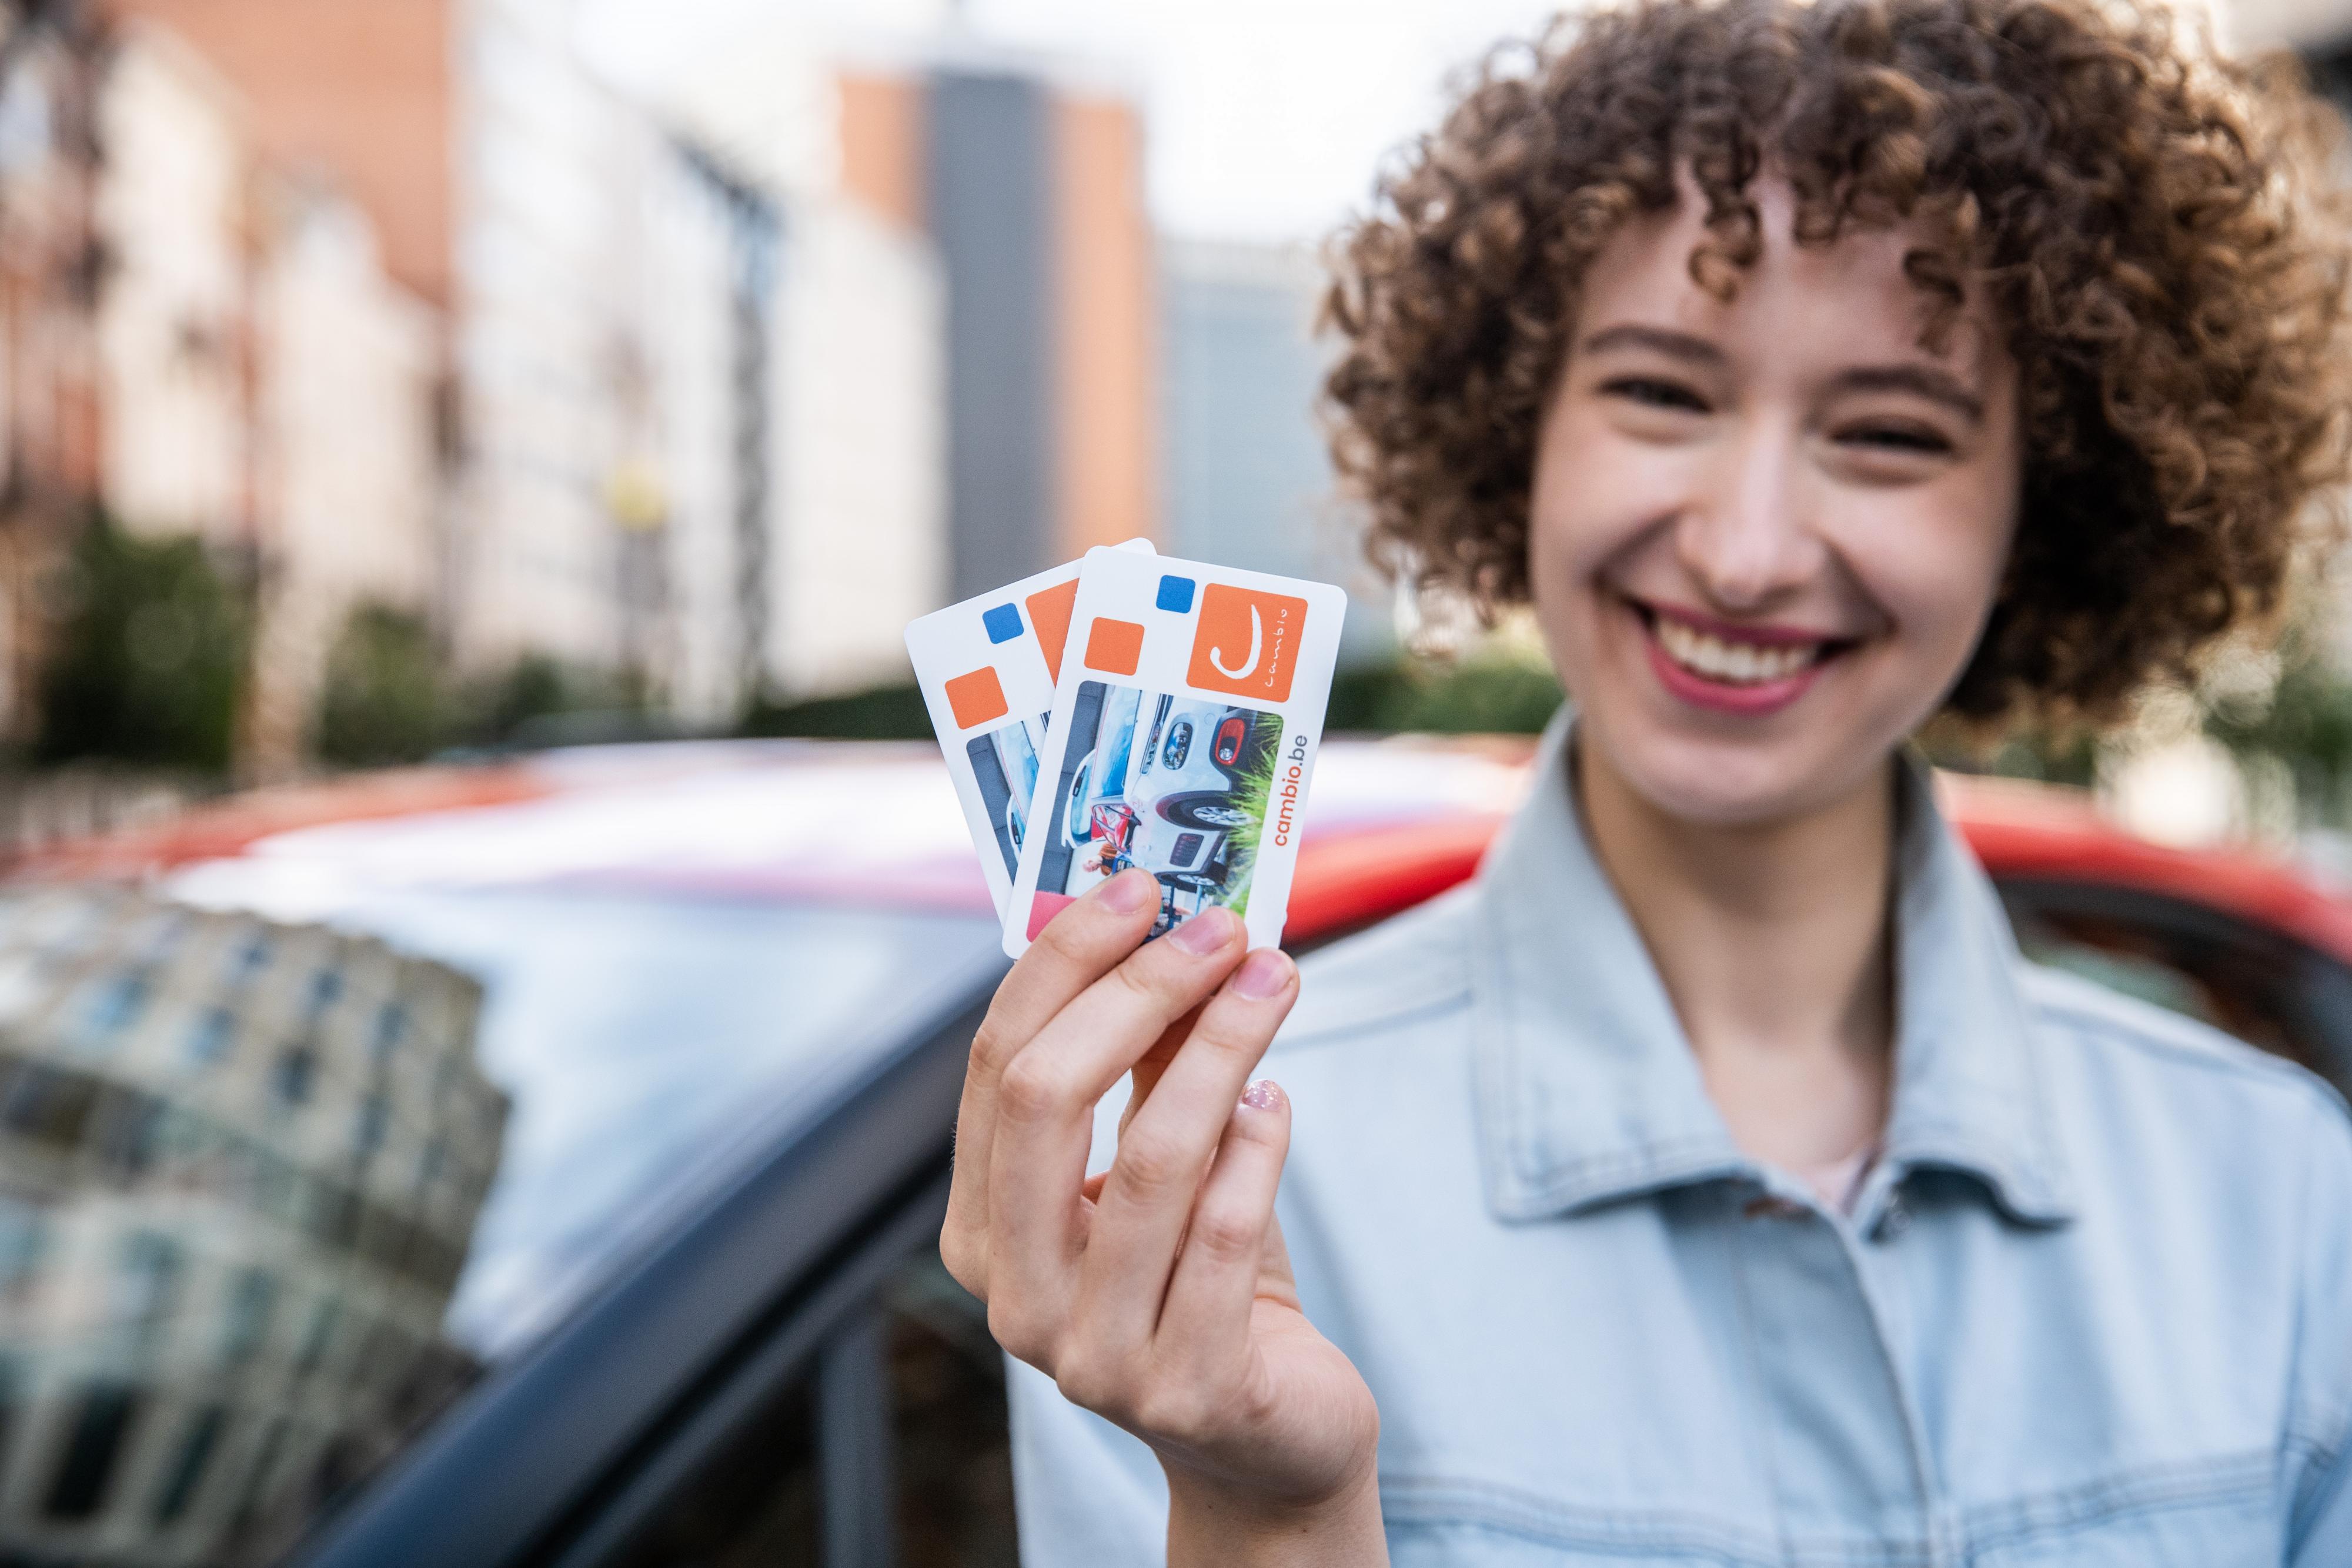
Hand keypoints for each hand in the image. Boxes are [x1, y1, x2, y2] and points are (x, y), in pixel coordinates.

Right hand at [941, 869, 1385, 1563]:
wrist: (1268, 1441)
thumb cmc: (1206, 1280)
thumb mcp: (1160, 1164)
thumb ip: (1146, 1065)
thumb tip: (1165, 926)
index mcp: (980, 1235)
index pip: (996, 1070)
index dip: (1064, 964)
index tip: (1138, 889)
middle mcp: (1015, 1301)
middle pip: (1045, 1099)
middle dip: (1137, 991)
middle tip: (1219, 927)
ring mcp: (1093, 1357)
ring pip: (1151, 1157)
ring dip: (1221, 1046)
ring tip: (1273, 979)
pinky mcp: (1188, 1389)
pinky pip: (1224, 1233)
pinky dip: (1259, 1145)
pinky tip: (1279, 1096)